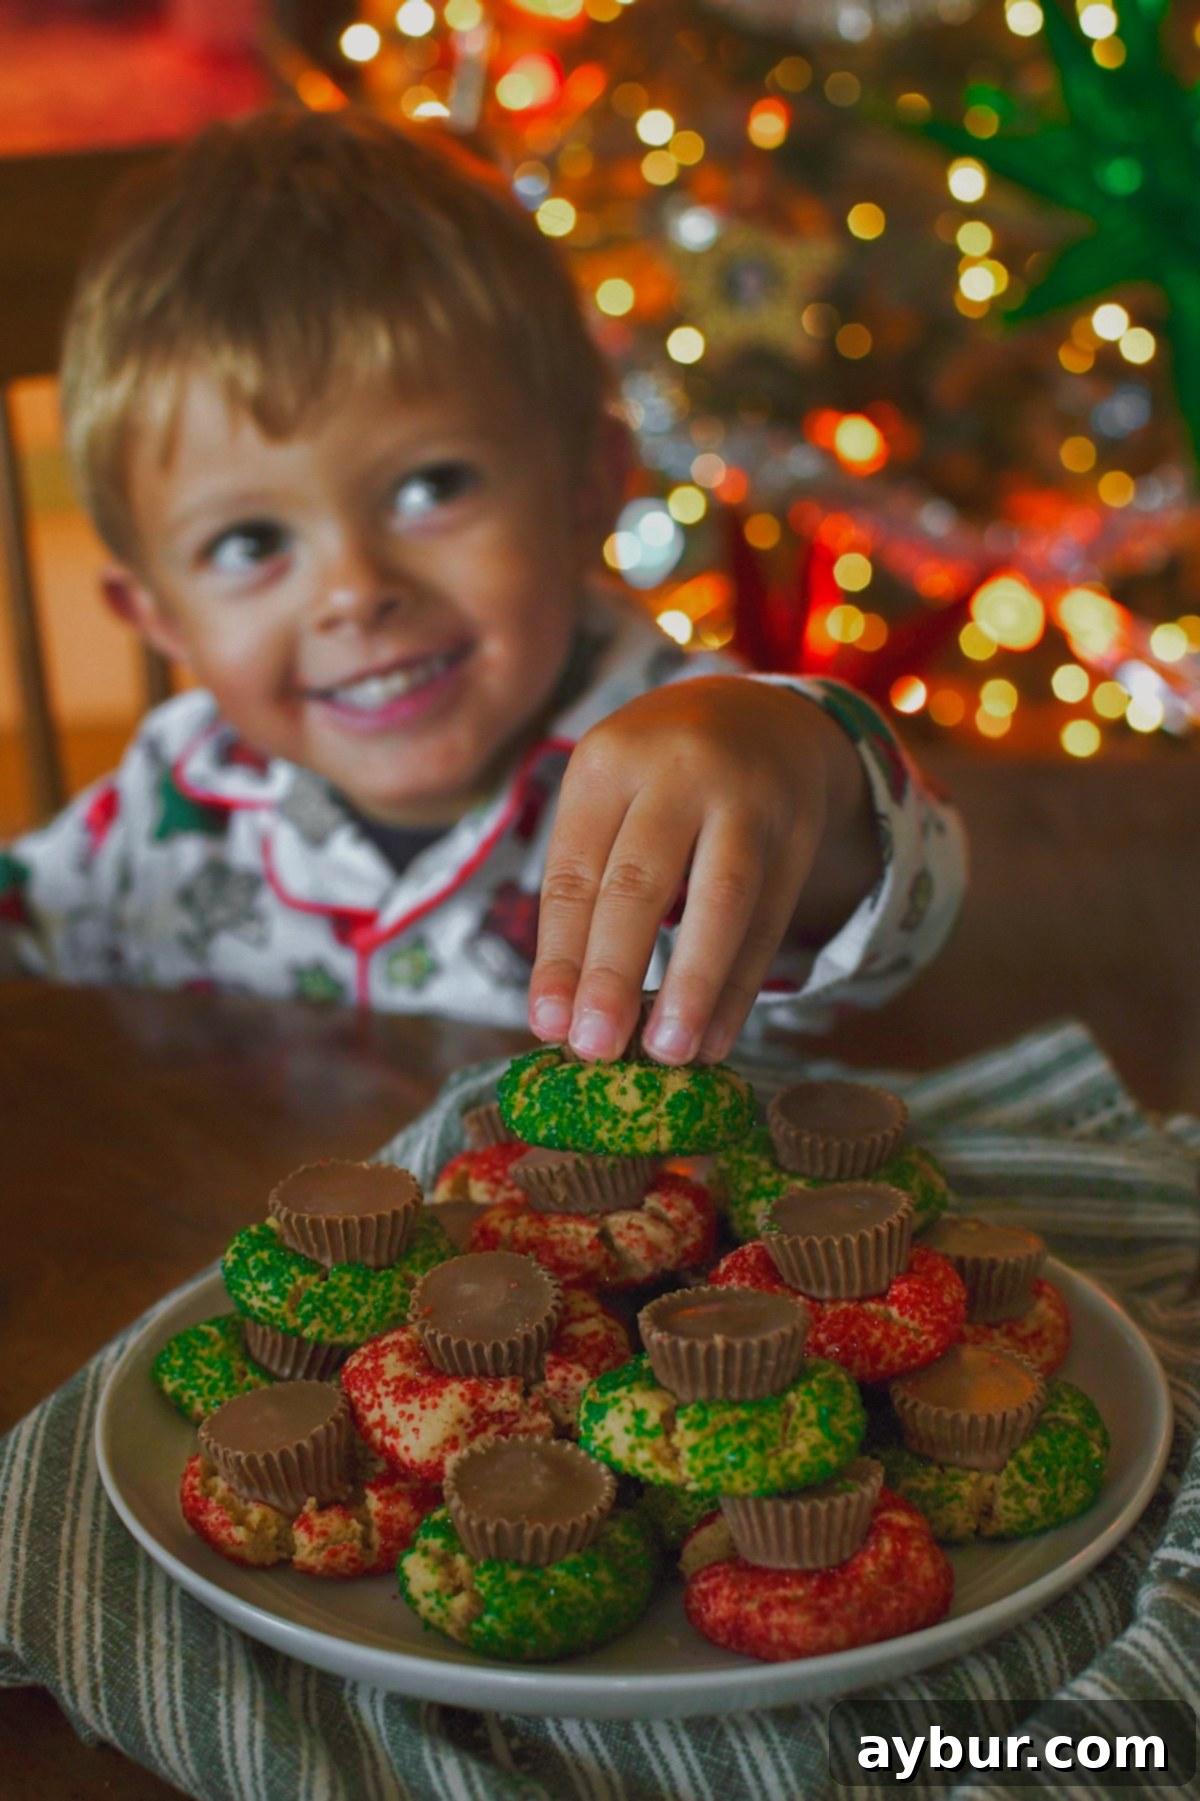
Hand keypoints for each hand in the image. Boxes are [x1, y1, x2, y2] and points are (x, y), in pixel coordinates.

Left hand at [528, 676, 879, 1065]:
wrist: (763, 716)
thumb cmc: (656, 778)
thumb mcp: (608, 797)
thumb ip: (586, 884)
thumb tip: (564, 1009)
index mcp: (608, 761)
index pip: (575, 871)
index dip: (560, 954)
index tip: (548, 1024)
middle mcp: (679, 771)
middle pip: (641, 883)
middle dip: (615, 973)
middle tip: (596, 1048)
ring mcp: (748, 799)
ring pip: (721, 901)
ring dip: (692, 986)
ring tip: (667, 1054)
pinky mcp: (798, 834)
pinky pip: (768, 921)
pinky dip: (739, 987)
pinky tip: (713, 1038)